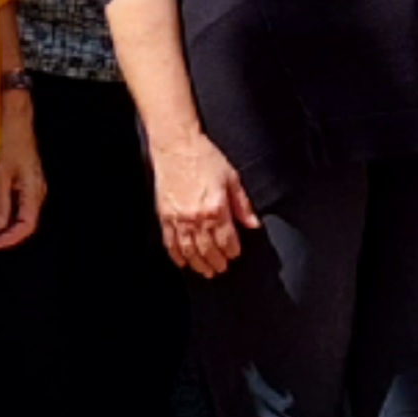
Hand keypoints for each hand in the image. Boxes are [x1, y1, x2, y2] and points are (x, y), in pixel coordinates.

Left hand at [0, 93, 46, 250]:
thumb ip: (0, 201)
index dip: (10, 238)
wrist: (13, 113)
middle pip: (26, 222)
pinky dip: (7, 212)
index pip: (27, 225)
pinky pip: (18, 202)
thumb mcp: (0, 171)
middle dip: (7, 235)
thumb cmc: (9, 137)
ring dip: (6, 225)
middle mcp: (36, 188)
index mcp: (34, 188)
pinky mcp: (23, 176)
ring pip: (22, 213)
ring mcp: (30, 183)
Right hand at [151, 126, 259, 275]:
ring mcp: (179, 219)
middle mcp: (197, 218)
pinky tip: (182, 262)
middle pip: (208, 250)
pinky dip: (177, 256)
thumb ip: (242, 204)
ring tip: (206, 271)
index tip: (234, 255)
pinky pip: (170, 243)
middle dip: (217, 263)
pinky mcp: (164, 216)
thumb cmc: (204, 157)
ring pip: (189, 251)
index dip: (232, 251)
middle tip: (221, 269)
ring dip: (198, 264)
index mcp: (216, 208)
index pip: (227, 240)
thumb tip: (253, 224)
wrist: (177, 145)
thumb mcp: (231, 177)